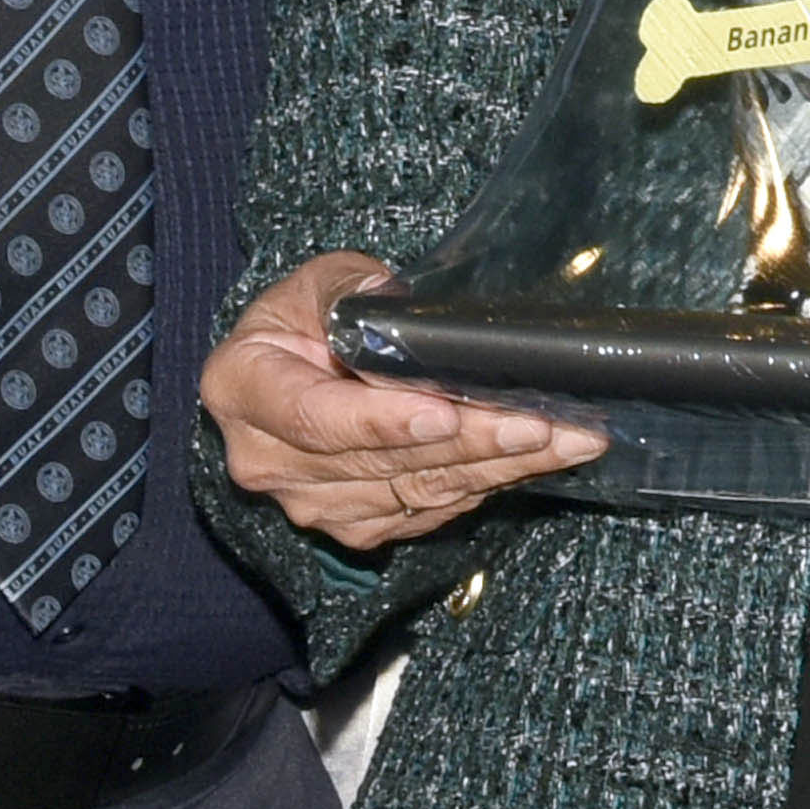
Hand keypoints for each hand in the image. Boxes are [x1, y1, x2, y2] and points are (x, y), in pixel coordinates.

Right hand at [198, 250, 603, 550]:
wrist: (288, 371)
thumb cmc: (303, 319)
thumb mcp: (316, 282)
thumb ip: (349, 291)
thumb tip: (392, 306)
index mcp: (243, 390)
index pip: (314, 417)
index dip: (381, 422)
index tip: (444, 414)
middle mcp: (269, 461)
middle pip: (381, 463)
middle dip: (471, 441)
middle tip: (542, 423)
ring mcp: (313, 503)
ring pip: (416, 492)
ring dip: (497, 467)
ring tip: (565, 439)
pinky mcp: (357, 526)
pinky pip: (430, 510)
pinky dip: (487, 483)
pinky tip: (537, 459)